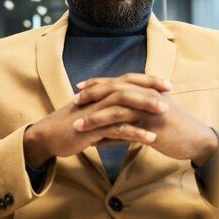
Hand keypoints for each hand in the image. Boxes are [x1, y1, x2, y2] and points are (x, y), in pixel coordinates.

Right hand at [23, 75, 171, 168]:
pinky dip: (136, 133)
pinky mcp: (93, 129)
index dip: (147, 81)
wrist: (47, 138)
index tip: (166, 84)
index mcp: (100, 94)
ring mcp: (95, 113)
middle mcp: (98, 99)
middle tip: (171, 92)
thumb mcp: (94, 118)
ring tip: (166, 113)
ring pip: (125, 106)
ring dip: (146, 108)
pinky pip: (118, 129)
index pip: (127, 81)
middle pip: (128, 88)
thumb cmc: (71, 128)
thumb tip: (129, 120)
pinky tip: (151, 138)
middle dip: (150, 89)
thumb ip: (110, 116)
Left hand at [73, 74, 218, 165]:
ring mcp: (150, 110)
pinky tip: (95, 143)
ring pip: (116, 109)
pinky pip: (125, 130)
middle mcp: (147, 95)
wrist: (197, 138)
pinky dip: (108, 136)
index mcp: (147, 89)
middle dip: (91, 95)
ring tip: (77, 125)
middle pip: (114, 89)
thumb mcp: (155, 112)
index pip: (118, 81)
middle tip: (74, 101)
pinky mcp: (152, 126)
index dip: (97, 83)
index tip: (79, 87)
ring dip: (94, 117)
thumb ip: (136, 110)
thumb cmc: (175, 126)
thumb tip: (113, 117)